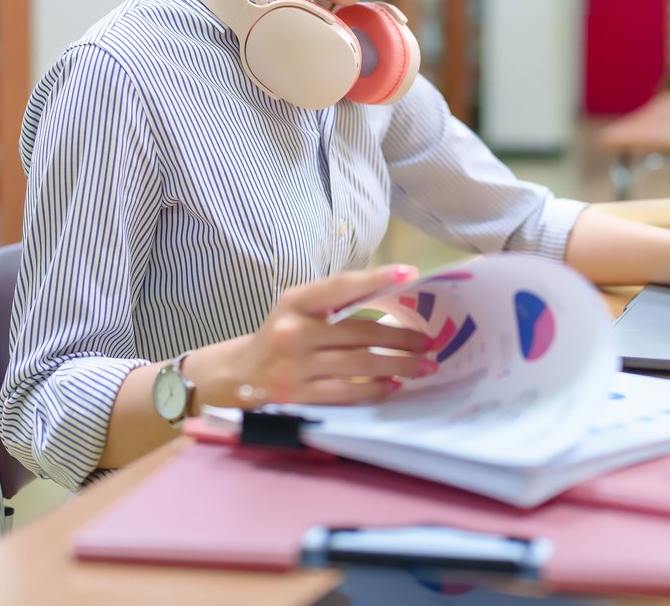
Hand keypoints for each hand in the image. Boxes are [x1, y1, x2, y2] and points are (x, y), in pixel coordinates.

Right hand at [222, 264, 435, 405]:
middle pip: (358, 332)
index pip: (340, 287)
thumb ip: (335, 302)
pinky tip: (393, 385)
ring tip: (423, 366)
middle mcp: (292, 331)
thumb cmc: (282, 334)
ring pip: (358, 364)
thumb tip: (390, 295)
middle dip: (400, 338)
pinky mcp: (298, 396)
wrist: (240, 373)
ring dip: (398, 366)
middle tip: (428, 343)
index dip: (375, 279)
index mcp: (294, 302)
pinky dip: (374, 388)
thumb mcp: (299, 309)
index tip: (409, 274)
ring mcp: (294, 366)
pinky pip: (346, 392)